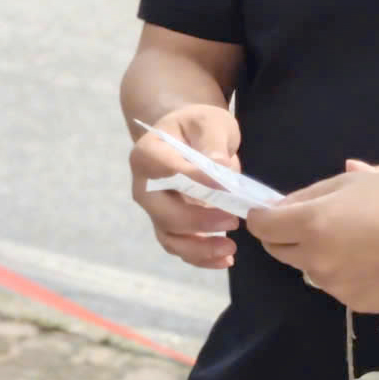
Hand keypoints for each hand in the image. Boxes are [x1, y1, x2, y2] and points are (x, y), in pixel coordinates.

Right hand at [129, 103, 244, 270]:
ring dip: (199, 248)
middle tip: (234, 219)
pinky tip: (226, 258)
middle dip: (198, 221)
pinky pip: (180, 248)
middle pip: (163, 212)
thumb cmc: (197, 127)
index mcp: (149, 154)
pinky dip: (202, 258)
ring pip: (169, 237)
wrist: (188, 138)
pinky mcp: (170, 226)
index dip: (195, 180)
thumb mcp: (209, 121)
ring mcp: (155, 209)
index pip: (167, 170)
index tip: (227, 185)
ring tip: (231, 248)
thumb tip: (220, 167)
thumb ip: (213, 141)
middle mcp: (144, 186)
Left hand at [248, 167, 378, 314]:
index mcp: (310, 225)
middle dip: (287, 236)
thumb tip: (279, 207)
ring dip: (317, 254)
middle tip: (316, 221)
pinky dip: (342, 272)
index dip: (263, 216)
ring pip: (309, 268)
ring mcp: (334, 286)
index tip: (274, 211)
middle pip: (279, 250)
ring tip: (355, 239)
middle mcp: (315, 260)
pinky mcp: (354, 304)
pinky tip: (372, 259)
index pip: (261, 226)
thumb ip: (308, 196)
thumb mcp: (353, 183)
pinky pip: (336, 285)